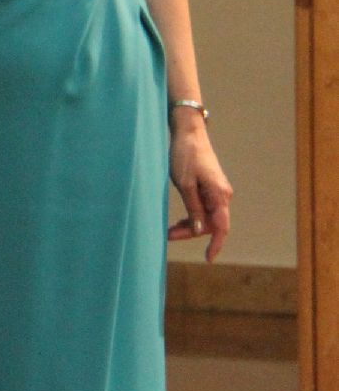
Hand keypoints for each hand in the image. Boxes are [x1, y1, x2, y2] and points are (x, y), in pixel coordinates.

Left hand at [168, 117, 232, 261]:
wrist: (187, 132)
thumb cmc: (184, 155)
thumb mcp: (185, 184)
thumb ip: (194, 208)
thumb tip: (201, 230)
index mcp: (220, 195)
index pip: (221, 227)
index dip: (216, 244)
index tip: (208, 259)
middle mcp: (222, 194)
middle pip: (212, 223)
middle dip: (191, 232)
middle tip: (168, 235)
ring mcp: (217, 190)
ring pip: (207, 216)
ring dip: (190, 225)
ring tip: (169, 230)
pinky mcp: (209, 186)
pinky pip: (204, 207)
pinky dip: (192, 215)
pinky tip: (179, 221)